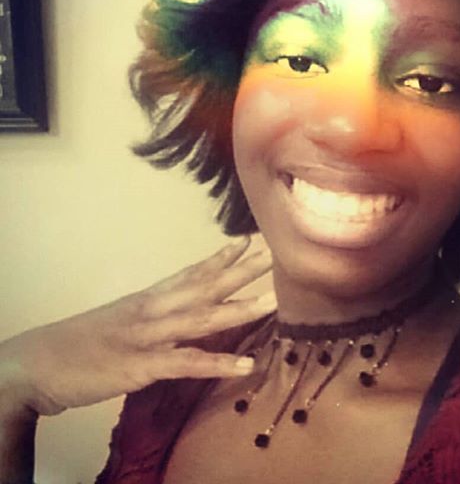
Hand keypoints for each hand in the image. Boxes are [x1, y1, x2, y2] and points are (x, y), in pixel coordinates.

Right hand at [0, 237, 275, 415]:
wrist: (39, 363)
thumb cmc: (82, 342)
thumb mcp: (123, 319)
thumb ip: (155, 314)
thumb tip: (181, 310)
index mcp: (150, 298)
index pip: (192, 272)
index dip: (221, 257)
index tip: (249, 241)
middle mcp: (154, 310)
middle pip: (205, 286)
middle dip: (241, 270)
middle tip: (273, 252)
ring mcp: (149, 336)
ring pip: (202, 318)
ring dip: (239, 309)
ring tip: (272, 300)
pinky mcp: (142, 366)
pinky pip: (187, 363)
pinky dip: (217, 364)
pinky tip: (245, 366)